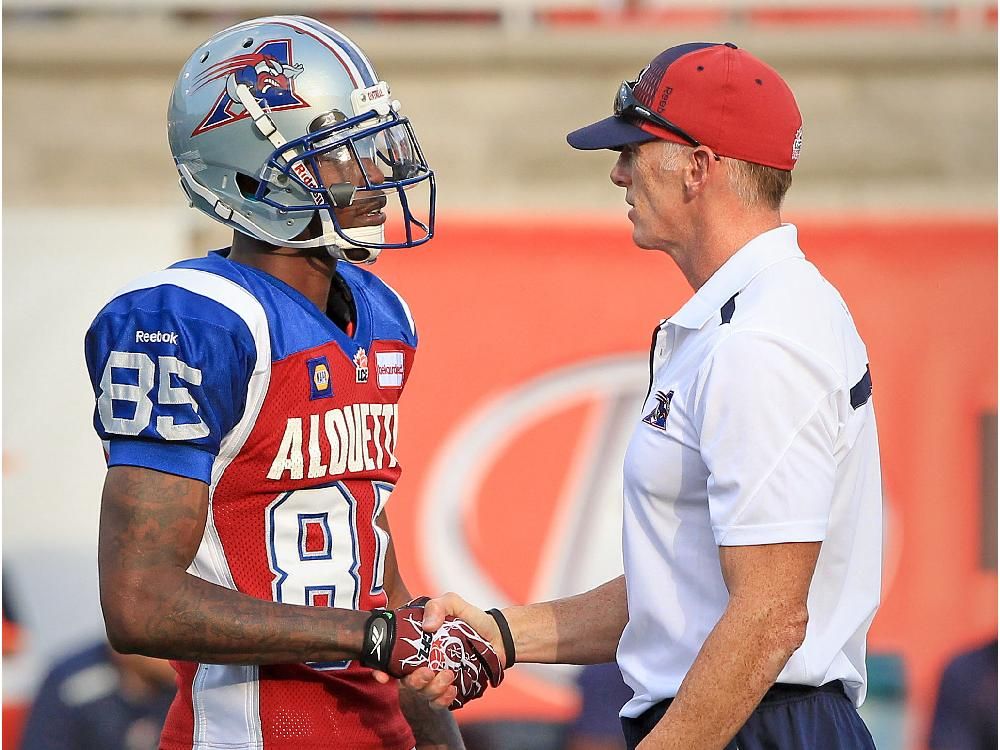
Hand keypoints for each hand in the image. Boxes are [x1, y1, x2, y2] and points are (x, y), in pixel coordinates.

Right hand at [363, 598, 503, 708]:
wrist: (497, 636)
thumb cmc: (471, 619)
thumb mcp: (453, 603)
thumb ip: (438, 606)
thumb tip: (427, 627)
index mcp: (415, 644)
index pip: (389, 660)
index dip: (380, 671)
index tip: (383, 677)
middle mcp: (421, 663)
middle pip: (406, 681)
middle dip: (414, 680)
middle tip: (429, 671)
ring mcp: (434, 678)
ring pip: (422, 693)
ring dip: (432, 688)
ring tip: (448, 675)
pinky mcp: (448, 690)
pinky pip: (438, 703)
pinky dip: (442, 700)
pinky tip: (452, 690)